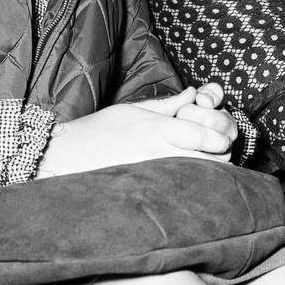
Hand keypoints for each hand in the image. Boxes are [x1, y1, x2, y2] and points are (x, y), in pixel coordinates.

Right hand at [37, 89, 233, 178]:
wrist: (63, 158)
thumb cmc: (98, 131)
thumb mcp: (133, 109)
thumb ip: (167, 105)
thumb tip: (192, 93)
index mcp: (159, 131)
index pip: (204, 135)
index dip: (219, 136)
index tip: (221, 136)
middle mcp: (160, 155)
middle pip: (211, 159)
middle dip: (221, 153)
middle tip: (215, 147)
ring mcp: (155, 176)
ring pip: (199, 177)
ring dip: (208, 168)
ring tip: (201, 160)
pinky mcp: (149, 190)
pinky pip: (181, 189)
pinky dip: (191, 183)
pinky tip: (185, 176)